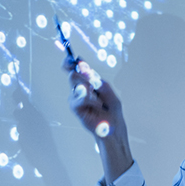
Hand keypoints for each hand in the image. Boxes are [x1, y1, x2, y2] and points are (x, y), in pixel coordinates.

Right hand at [63, 55, 132, 181]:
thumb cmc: (112, 111)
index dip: (71, 62)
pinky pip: (78, 98)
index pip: (75, 69)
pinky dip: (89, 99)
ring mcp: (76, 99)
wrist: (113, 128)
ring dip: (87, 87)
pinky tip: (97, 104)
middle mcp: (80, 89)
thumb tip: (89, 73)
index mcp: (88, 83)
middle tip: (92, 80)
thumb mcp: (110, 92)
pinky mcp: (76, 108)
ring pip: (74, 83)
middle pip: (72, 74)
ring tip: (98, 97)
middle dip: (82, 73)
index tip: (71, 57)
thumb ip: (99, 82)